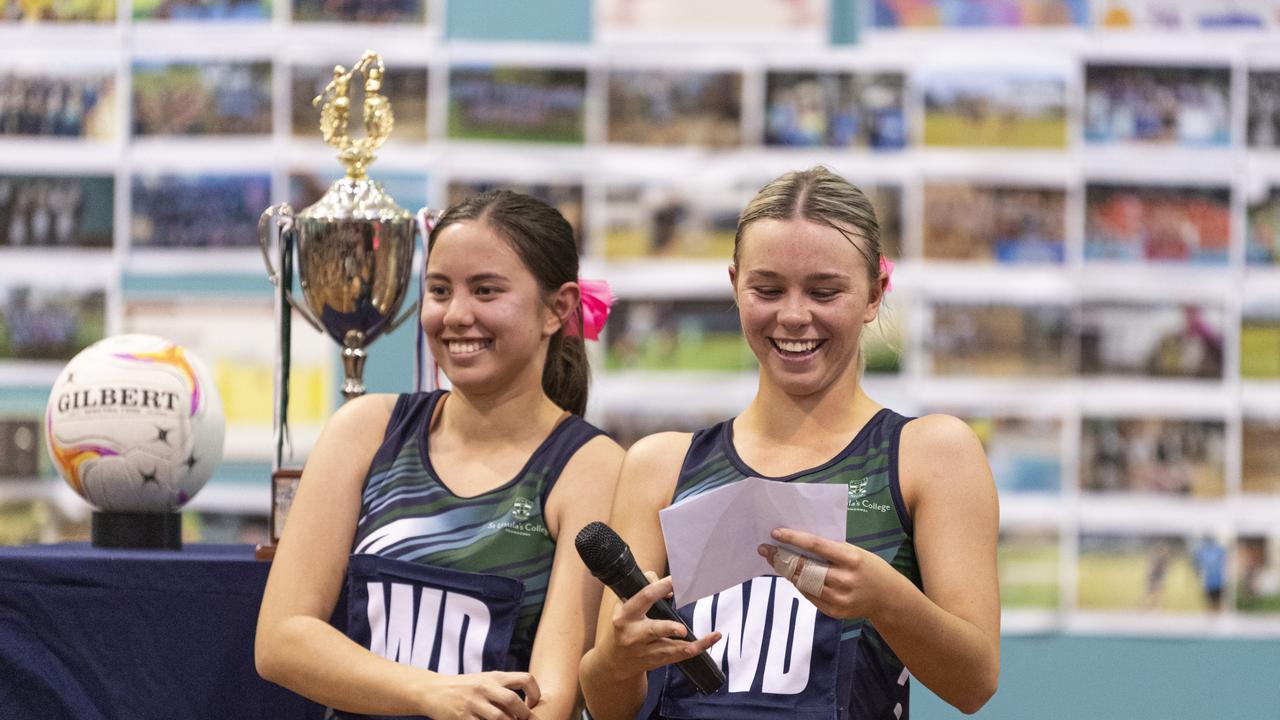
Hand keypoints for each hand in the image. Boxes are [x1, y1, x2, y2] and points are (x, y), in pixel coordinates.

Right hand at [421, 671, 540, 719]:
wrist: (434, 690)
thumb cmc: (465, 688)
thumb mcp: (485, 681)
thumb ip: (503, 690)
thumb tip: (526, 708)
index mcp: (494, 677)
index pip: (525, 679)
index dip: (535, 693)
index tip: (532, 705)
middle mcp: (484, 687)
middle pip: (513, 701)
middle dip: (524, 715)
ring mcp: (473, 703)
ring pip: (500, 718)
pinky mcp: (462, 717)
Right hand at [600, 571, 720, 677]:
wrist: (615, 661)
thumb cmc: (624, 626)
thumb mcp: (624, 605)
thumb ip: (644, 589)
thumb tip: (669, 589)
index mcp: (625, 616)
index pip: (645, 597)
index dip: (661, 587)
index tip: (676, 579)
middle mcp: (634, 634)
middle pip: (653, 630)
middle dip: (668, 629)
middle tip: (681, 629)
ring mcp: (646, 650)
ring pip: (670, 648)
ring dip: (690, 644)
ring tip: (710, 637)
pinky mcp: (657, 661)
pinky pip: (679, 655)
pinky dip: (697, 648)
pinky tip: (711, 640)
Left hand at [759, 528, 900, 620]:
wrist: (887, 598)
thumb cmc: (868, 567)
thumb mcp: (855, 552)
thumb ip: (831, 549)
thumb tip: (799, 542)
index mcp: (851, 559)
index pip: (816, 546)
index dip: (794, 539)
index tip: (776, 533)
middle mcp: (844, 580)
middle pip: (805, 567)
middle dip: (782, 557)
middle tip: (766, 549)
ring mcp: (839, 599)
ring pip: (803, 583)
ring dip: (786, 571)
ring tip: (774, 560)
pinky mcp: (834, 612)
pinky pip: (809, 595)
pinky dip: (798, 584)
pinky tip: (791, 575)